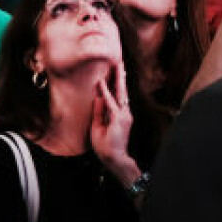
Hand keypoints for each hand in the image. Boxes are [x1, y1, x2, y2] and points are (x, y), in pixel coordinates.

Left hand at [90, 63, 138, 180]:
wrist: (114, 159)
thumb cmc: (106, 146)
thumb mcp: (98, 126)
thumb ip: (99, 112)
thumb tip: (98, 97)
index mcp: (119, 115)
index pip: (117, 96)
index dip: (115, 84)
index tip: (114, 71)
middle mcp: (124, 113)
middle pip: (121, 91)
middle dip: (120, 77)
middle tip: (119, 62)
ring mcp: (124, 116)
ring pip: (120, 94)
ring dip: (117, 80)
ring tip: (117, 66)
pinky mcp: (119, 120)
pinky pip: (110, 103)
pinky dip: (105, 93)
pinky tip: (102, 83)